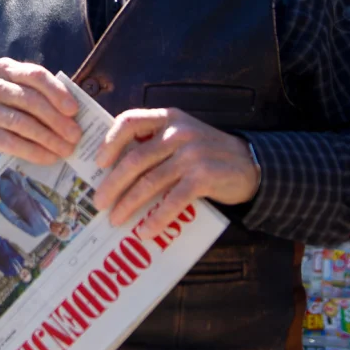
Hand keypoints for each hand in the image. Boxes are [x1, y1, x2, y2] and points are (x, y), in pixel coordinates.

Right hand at [0, 58, 81, 168]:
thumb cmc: (15, 106)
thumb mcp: (27, 92)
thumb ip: (47, 96)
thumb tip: (77, 116)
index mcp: (6, 68)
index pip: (36, 75)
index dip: (57, 92)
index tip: (74, 110)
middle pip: (30, 100)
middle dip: (56, 119)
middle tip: (76, 136)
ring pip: (22, 123)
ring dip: (49, 138)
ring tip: (66, 149)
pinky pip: (12, 143)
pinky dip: (34, 152)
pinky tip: (50, 157)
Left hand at [93, 108, 258, 238]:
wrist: (251, 164)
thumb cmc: (207, 153)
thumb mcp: (182, 136)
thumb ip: (155, 143)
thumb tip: (113, 170)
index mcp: (168, 118)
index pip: (130, 121)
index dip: (110, 141)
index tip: (98, 163)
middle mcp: (178, 132)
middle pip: (135, 159)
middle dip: (113, 184)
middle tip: (99, 202)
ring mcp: (192, 154)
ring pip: (150, 182)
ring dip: (129, 204)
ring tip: (116, 220)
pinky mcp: (204, 177)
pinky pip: (173, 200)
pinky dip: (157, 218)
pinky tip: (146, 230)